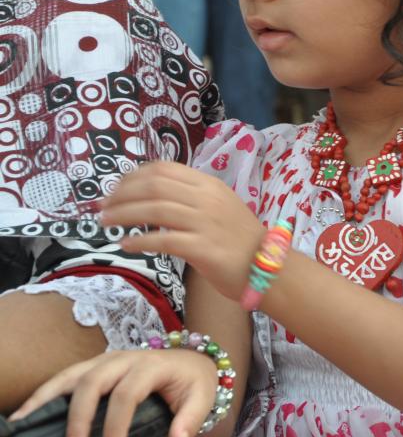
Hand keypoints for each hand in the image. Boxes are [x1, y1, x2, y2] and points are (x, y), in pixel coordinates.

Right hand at [9, 349, 217, 436]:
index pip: (127, 393)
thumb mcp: (202, 398)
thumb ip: (190, 419)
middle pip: (93, 381)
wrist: (192, 360)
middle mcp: (124, 358)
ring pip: (71, 375)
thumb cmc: (193, 382)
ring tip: (27, 425)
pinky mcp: (93, 366)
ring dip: (48, 399)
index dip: (116, 424)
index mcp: (151, 365)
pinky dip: (44, 393)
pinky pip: (64, 377)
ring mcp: (105, 359)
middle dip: (79, 416)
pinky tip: (26, 413)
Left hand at [102, 161, 264, 300]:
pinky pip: (163, 240)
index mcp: (209, 185)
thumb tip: (150, 195)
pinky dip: (139, 241)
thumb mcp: (218, 208)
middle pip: (155, 186)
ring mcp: (206, 223)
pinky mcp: (203, 248)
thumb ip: (190, 198)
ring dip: (123, 215)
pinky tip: (125, 244)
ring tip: (105, 223)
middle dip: (121, 194)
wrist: (267, 267)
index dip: (132, 177)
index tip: (114, 190)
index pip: (164, 169)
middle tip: (101, 207)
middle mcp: (207, 199)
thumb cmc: (239, 240)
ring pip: (155, 210)